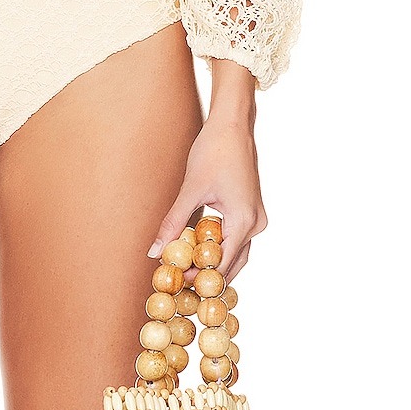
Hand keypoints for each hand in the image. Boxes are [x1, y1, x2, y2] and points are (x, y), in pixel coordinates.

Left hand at [146, 114, 266, 284]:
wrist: (233, 126)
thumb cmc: (213, 151)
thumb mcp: (191, 189)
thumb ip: (174, 222)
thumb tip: (154, 252)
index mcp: (244, 221)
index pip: (222, 265)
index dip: (200, 277)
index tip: (178, 283)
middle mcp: (255, 224)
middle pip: (232, 263)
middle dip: (207, 274)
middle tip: (180, 281)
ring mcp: (256, 217)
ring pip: (235, 252)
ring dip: (213, 260)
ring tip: (186, 268)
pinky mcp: (251, 210)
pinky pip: (236, 237)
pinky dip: (219, 245)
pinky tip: (198, 247)